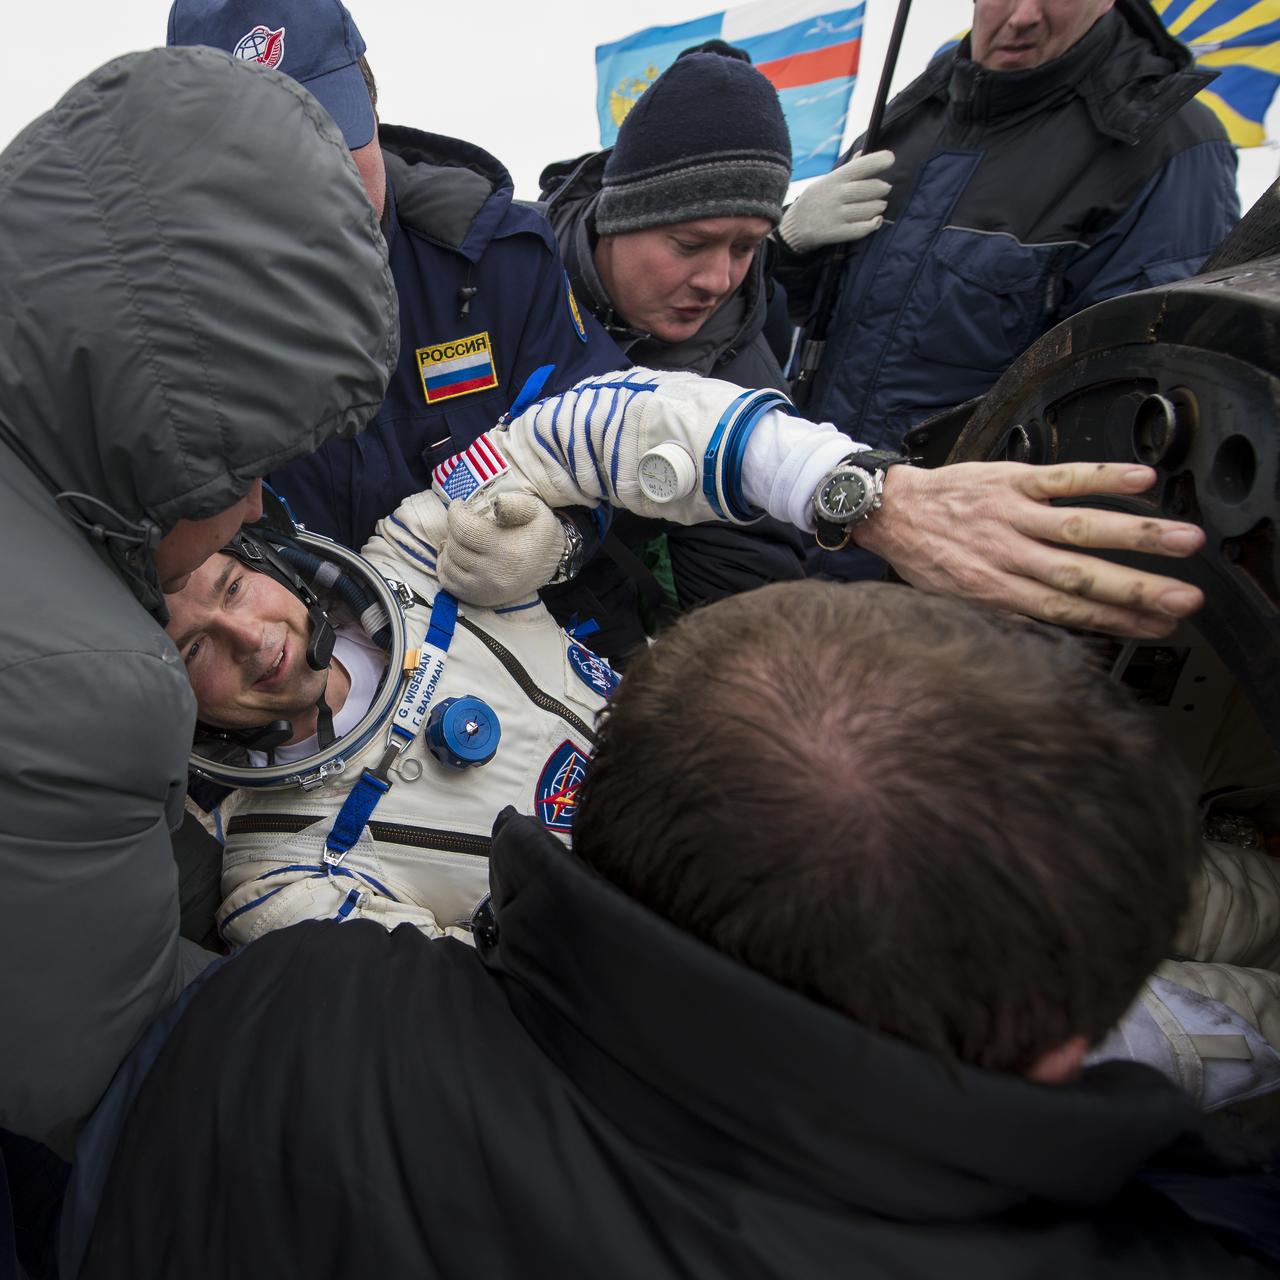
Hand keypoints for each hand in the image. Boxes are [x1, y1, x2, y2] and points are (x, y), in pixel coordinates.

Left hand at [435, 491, 564, 606]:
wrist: (554, 565)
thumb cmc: (540, 533)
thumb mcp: (537, 511)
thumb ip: (516, 503)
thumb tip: (496, 501)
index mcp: (506, 550)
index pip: (464, 528)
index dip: (455, 512)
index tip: (459, 504)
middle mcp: (493, 574)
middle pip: (455, 546)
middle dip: (453, 529)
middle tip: (463, 522)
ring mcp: (483, 589)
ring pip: (448, 565)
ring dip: (449, 548)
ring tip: (461, 538)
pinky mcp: (478, 598)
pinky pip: (447, 582)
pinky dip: (446, 567)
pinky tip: (457, 556)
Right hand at [778, 150, 893, 253]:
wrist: (794, 226)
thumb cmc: (816, 200)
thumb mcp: (827, 180)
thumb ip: (847, 169)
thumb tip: (864, 152)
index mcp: (835, 179)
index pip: (861, 166)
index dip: (879, 161)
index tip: (890, 158)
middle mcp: (836, 195)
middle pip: (871, 189)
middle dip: (882, 188)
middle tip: (885, 189)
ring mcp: (836, 215)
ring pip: (870, 209)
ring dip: (879, 207)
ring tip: (879, 205)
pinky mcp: (837, 233)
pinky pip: (863, 228)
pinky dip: (873, 224)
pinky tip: (876, 220)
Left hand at [854, 462, 1204, 637]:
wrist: (891, 512)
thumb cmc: (929, 558)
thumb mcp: (959, 603)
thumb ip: (1009, 615)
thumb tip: (1061, 632)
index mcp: (996, 592)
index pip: (1068, 610)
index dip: (1117, 620)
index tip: (1160, 625)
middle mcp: (1007, 556)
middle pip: (1082, 575)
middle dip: (1137, 589)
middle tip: (1185, 598)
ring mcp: (1010, 515)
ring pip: (1080, 527)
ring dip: (1135, 534)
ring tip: (1182, 540)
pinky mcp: (1011, 480)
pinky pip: (1061, 478)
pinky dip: (1102, 478)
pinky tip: (1140, 481)